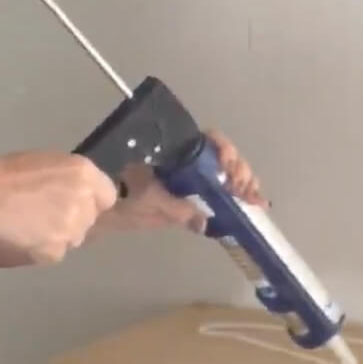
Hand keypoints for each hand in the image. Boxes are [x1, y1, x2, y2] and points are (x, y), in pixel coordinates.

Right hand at [0, 152, 117, 262]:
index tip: (77, 200)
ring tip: (34, 224)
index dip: (92, 199)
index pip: (108, 196)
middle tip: (49, 211)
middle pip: (91, 218)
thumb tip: (84, 193)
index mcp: (84, 174)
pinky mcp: (55, 250)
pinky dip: (46, 246)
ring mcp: (72, 230)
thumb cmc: (9, 172)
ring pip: (76, 236)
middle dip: (76, 216)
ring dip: (62, 232)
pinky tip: (27, 236)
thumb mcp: (51, 162)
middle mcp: (85, 202)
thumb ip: (74, 179)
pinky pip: (58, 250)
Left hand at [111, 130, 267, 234]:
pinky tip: (256, 205)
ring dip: (245, 183)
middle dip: (240, 170)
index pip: (209, 141)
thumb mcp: (151, 201)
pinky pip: (221, 194)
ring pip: (227, 174)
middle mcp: (188, 161)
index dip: (225, 151)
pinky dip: (239, 198)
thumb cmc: (124, 197)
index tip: (230, 168)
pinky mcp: (195, 198)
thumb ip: (178, 209)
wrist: (106, 211)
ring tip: (255, 198)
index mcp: (176, 152)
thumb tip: (205, 222)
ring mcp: (194, 179)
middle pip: (224, 157)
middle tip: (246, 189)